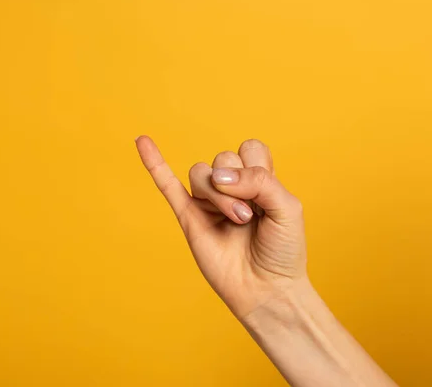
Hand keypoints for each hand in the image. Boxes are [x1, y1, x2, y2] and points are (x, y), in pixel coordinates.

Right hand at [136, 136, 306, 318]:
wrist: (267, 289)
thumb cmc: (283, 251)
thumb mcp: (288, 208)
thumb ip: (260, 181)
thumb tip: (218, 175)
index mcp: (257, 180)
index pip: (249, 149)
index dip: (255, 165)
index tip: (267, 192)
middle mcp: (231, 188)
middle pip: (223, 159)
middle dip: (238, 185)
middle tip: (250, 216)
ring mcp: (208, 203)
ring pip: (200, 173)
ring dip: (218, 194)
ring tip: (237, 219)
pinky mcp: (189, 218)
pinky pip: (167, 186)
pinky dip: (154, 163)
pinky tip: (142, 141)